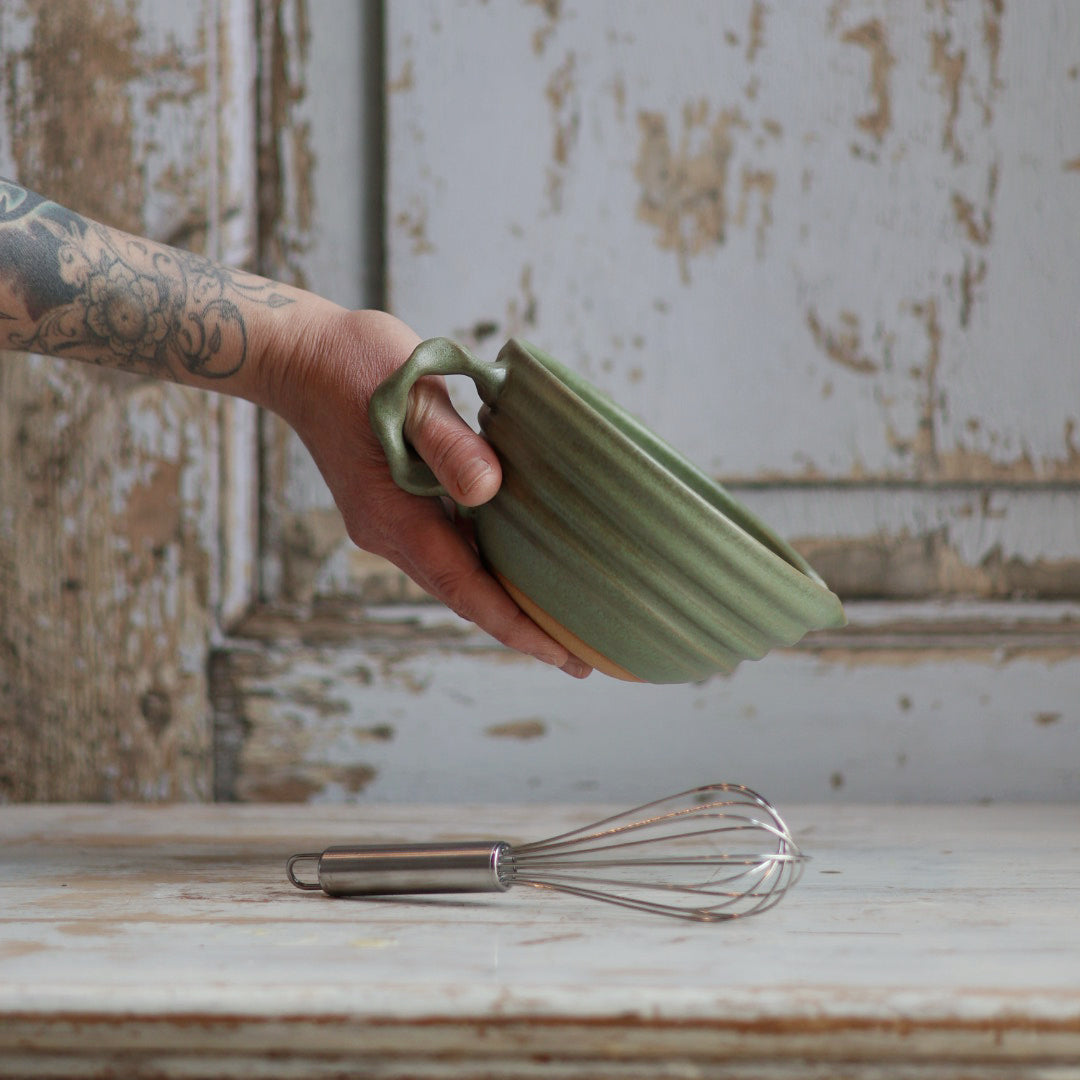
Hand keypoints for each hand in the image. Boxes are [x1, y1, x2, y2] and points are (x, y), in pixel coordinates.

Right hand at [268, 307, 591, 677]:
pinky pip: (445, 550)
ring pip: (456, 577)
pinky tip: (517, 562)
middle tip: (582, 655)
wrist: (299, 357)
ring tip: (560, 618)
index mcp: (396, 515)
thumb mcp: (407, 395)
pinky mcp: (391, 508)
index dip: (518, 627)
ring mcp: (388, 524)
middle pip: (466, 596)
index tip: (566, 657)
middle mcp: (390, 532)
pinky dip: (484, 565)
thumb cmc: (355, 365)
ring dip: (504, 601)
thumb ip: (449, 444)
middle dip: (522, 628)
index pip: (467, 590)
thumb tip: (488, 490)